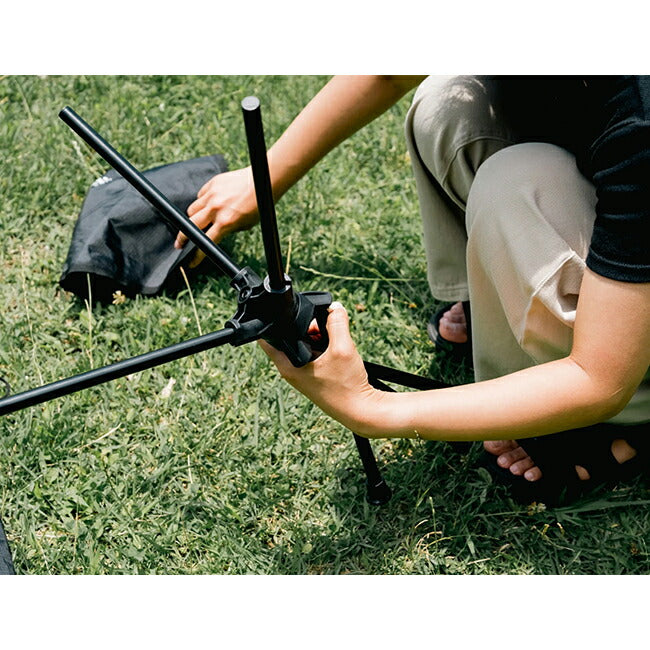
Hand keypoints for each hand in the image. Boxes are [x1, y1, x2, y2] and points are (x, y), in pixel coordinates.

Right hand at [174, 167, 259, 266]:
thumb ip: (229, 229)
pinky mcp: (212, 184)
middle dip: (182, 238)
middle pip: (190, 226)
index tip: (192, 261)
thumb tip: (217, 232)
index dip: (197, 255)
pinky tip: (207, 204)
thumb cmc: (257, 204)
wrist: (261, 183)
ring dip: (192, 218)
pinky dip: (201, 202)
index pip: (206, 243)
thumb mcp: (245, 225)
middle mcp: (216, 209)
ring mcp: (212, 195)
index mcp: (226, 222)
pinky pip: (199, 195)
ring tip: (196, 222)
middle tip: (179, 243)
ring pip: (191, 210)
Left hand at [259, 302, 382, 435]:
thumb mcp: (342, 348)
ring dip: (319, 335)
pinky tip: (337, 348)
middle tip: (324, 326)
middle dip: (308, 326)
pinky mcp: (316, 374)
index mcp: (287, 365)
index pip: (269, 338)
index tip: (293, 313)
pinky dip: (326, 345)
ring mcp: (304, 372)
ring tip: (334, 340)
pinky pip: (316, 352)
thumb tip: (334, 306)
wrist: (362, 411)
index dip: (277, 321)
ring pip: (306, 343)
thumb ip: (337, 323)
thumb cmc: (347, 386)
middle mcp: (292, 369)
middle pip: (291, 336)